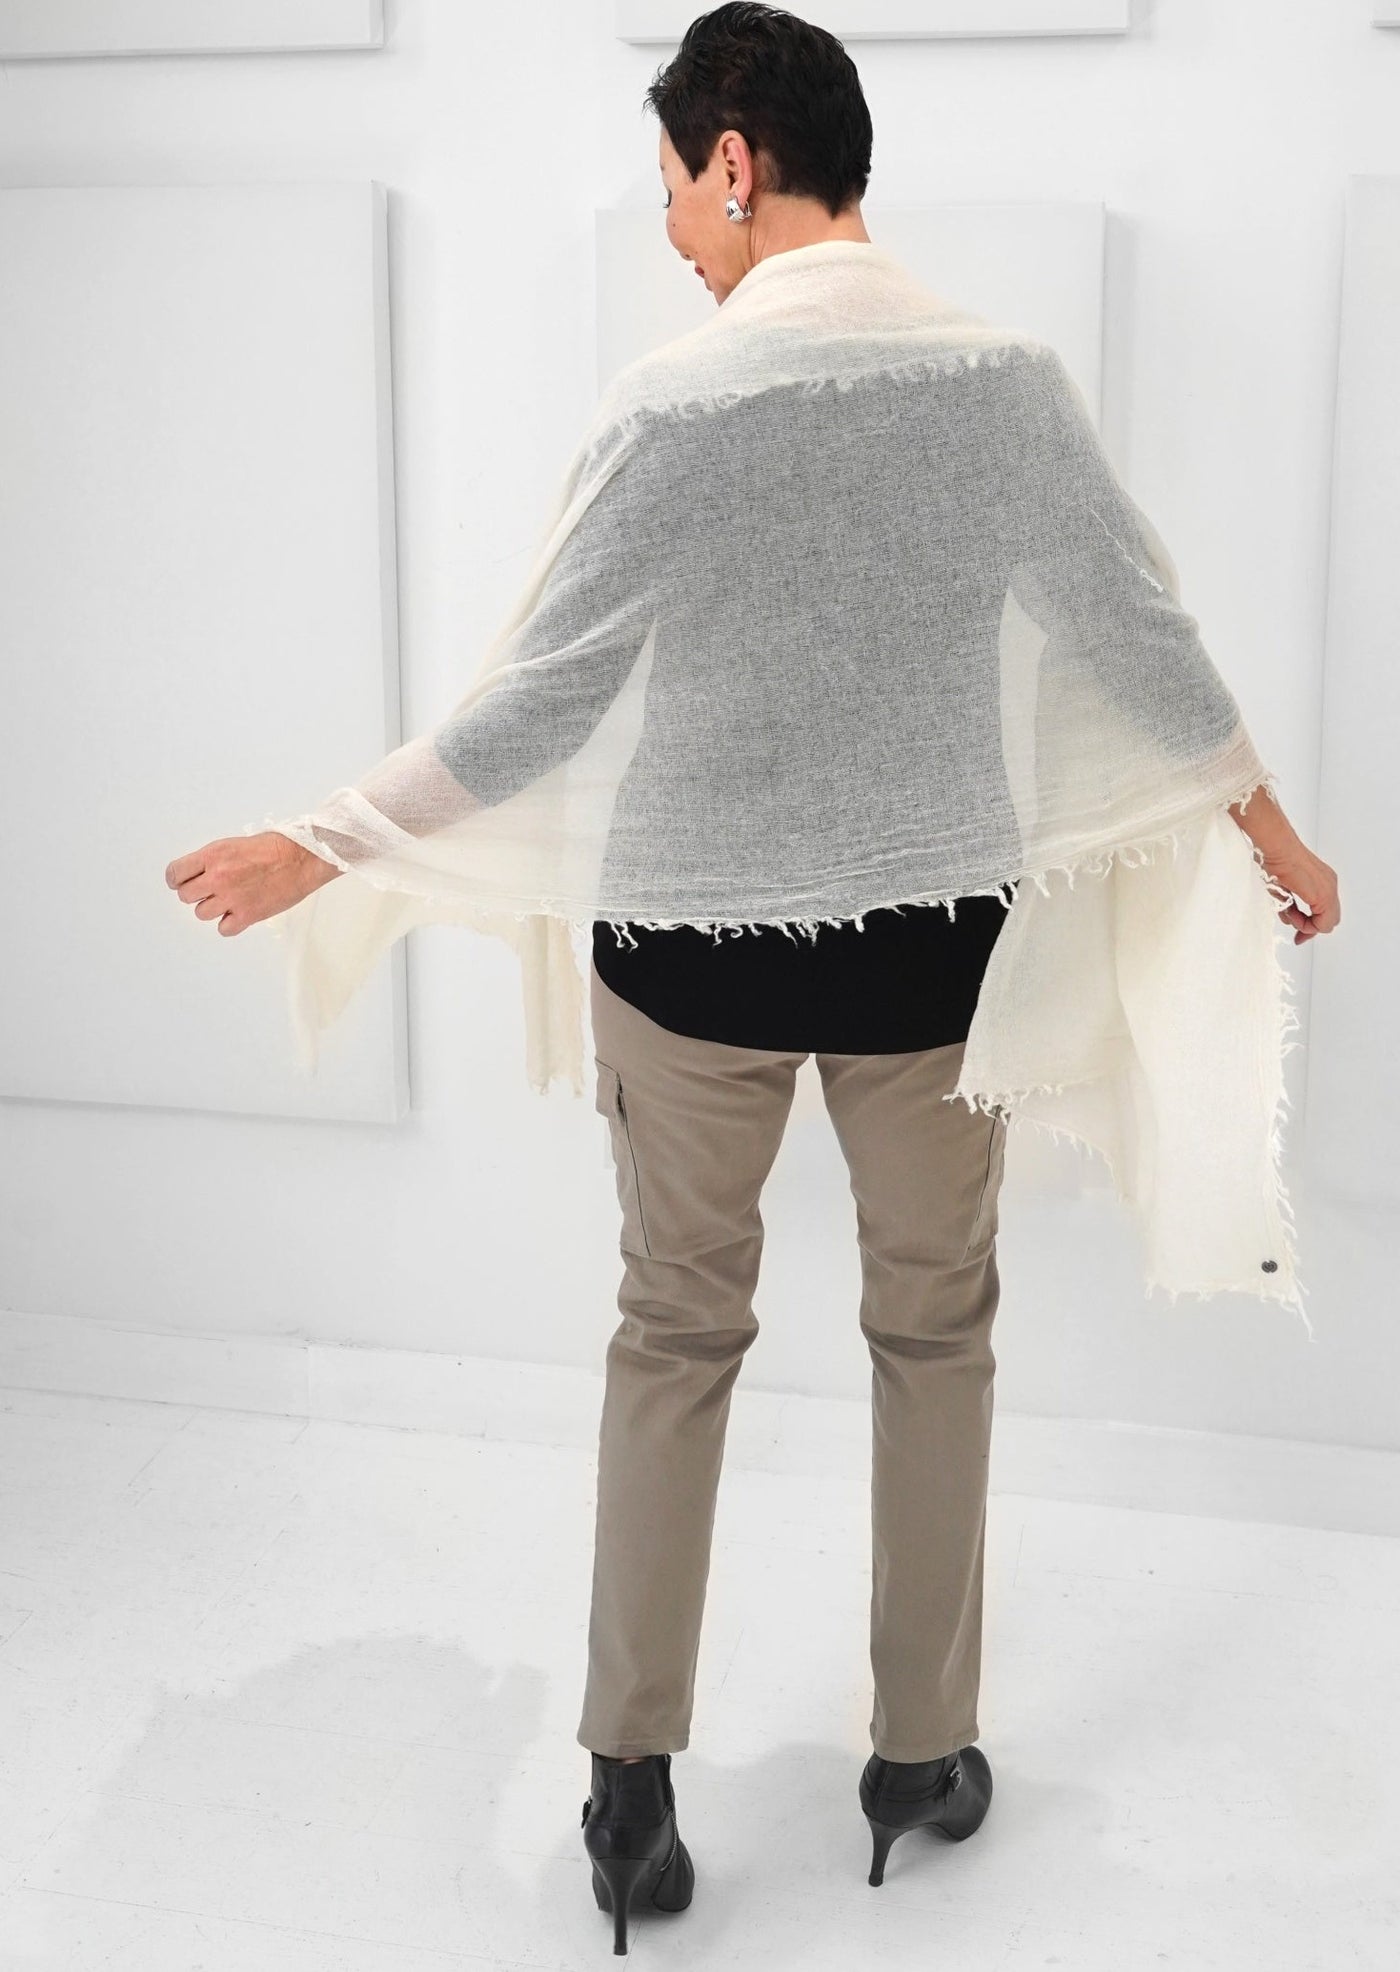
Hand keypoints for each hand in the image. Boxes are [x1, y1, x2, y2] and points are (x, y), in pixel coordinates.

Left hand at [164, 831, 337, 936]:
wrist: (302, 859)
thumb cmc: (276, 847)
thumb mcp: (236, 844)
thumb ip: (214, 859)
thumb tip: (201, 873)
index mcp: (213, 855)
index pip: (176, 873)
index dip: (177, 879)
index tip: (181, 881)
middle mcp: (218, 877)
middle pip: (185, 896)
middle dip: (195, 893)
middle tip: (208, 890)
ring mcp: (232, 898)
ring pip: (202, 913)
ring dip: (212, 908)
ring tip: (227, 900)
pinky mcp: (247, 915)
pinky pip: (224, 929)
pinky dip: (228, 924)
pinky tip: (238, 913)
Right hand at [1250, 836, 1339, 943]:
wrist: (1277, 846)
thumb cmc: (1275, 859)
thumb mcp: (1282, 888)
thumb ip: (1290, 906)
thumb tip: (1290, 920)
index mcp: (1323, 881)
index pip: (1325, 912)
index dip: (1311, 926)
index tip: (1298, 935)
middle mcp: (1330, 885)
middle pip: (1329, 920)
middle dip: (1311, 929)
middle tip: (1297, 937)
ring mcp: (1329, 890)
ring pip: (1327, 923)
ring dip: (1306, 926)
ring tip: (1289, 914)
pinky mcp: (1323, 895)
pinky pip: (1322, 923)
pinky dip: (1307, 925)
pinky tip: (1292, 915)